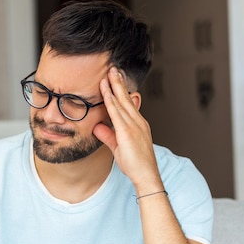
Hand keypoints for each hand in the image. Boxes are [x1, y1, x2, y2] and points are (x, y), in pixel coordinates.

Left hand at [93, 67, 162, 191]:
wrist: (146, 175)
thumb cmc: (136, 164)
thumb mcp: (118, 147)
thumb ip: (108, 136)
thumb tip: (98, 127)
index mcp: (137, 124)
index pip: (128, 103)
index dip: (121, 91)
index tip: (116, 79)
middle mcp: (137, 122)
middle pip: (126, 98)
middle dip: (119, 82)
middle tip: (113, 68)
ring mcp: (134, 126)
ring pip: (122, 102)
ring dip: (114, 86)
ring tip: (109, 73)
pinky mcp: (127, 132)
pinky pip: (117, 113)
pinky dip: (111, 101)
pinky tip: (106, 92)